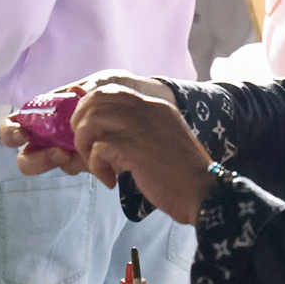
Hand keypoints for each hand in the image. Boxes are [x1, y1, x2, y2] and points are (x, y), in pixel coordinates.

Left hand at [9, 83, 211, 225]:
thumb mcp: (160, 140)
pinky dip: (97, 166)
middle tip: (85, 147)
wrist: (203, 193)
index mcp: (154, 104)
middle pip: (95, 99)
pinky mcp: (134, 148)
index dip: (89, 107)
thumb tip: (101, 137)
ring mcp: (140, 126)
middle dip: (80, 123)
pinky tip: (110, 180)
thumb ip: (137, 130)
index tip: (86, 129)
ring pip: (91, 119)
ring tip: (96, 163)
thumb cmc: (179, 175)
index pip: (110, 90)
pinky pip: (98, 149)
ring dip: (84, 144)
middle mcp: (147, 108)